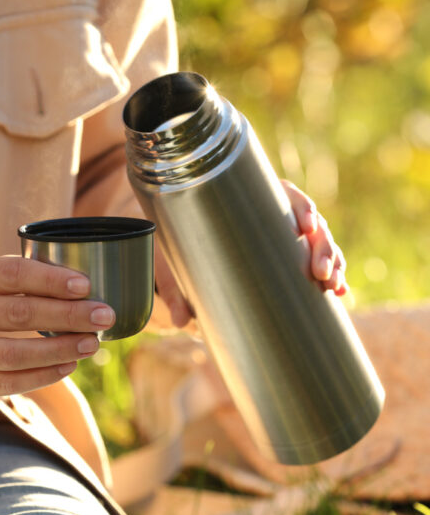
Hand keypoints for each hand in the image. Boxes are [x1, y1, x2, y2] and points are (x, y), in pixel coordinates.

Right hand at [0, 256, 112, 401]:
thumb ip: (17, 277)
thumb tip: (80, 285)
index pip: (13, 273)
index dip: (51, 280)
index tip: (86, 286)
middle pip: (20, 314)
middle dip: (69, 315)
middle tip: (104, 315)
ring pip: (16, 353)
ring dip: (60, 349)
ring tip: (92, 343)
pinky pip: (8, 382)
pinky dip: (43, 375)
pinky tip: (68, 366)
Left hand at [155, 180, 347, 327]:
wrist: (184, 252)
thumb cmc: (180, 248)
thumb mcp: (175, 264)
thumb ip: (177, 290)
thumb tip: (181, 320)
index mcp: (252, 200)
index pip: (286, 195)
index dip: (301, 207)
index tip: (305, 226)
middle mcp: (275, 214)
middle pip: (311, 222)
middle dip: (322, 247)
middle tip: (320, 274)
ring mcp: (287, 235)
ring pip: (321, 243)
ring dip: (334, 264)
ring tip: (335, 288)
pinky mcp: (291, 256)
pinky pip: (318, 263)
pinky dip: (332, 278)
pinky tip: (340, 295)